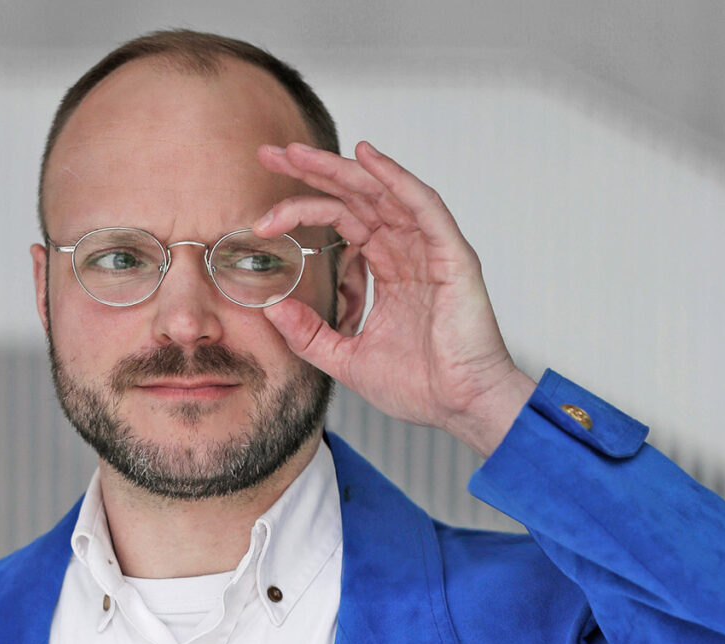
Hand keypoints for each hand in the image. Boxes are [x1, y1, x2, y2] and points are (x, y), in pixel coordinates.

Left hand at [255, 141, 535, 455]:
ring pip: (381, 193)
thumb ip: (308, 333)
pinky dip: (395, 179)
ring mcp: (430, 250)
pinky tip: (366, 157)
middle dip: (312, 173)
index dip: (303, 208)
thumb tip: (270, 308)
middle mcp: (407, 252)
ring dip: (340, 170)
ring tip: (299, 154)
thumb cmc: (421, 386)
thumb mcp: (345, 358)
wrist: (461, 408)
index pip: (341, 222)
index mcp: (387, 271)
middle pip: (356, 197)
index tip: (263, 217)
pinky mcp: (451, 256)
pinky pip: (422, 207)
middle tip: (271, 155)